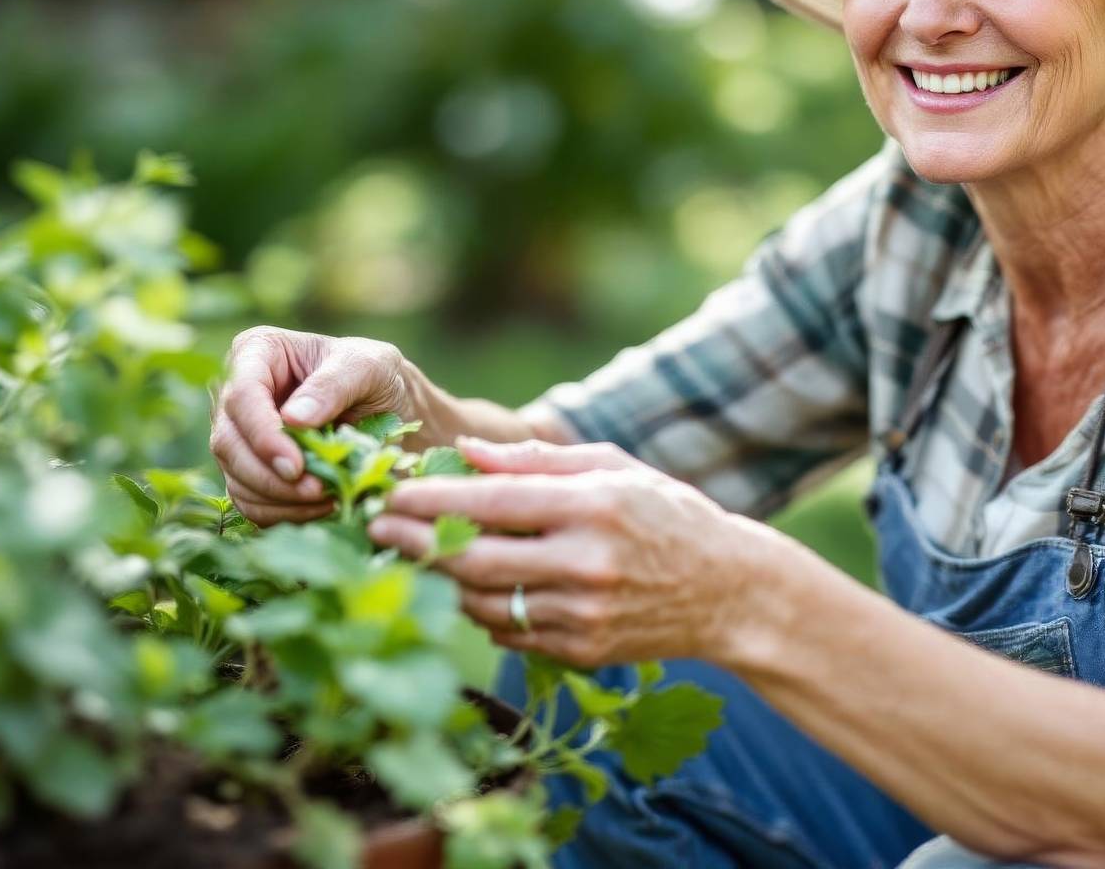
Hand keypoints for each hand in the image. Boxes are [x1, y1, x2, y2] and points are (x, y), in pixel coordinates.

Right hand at [209, 326, 413, 525]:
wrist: (392, 409)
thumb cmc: (377, 376)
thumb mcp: (369, 366)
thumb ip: (334, 385)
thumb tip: (293, 418)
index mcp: (258, 351)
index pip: (241, 395)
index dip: (263, 435)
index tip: (296, 465)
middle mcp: (239, 393)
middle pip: (228, 442)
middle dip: (269, 475)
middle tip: (316, 490)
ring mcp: (241, 435)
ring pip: (235, 476)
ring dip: (277, 499)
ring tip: (326, 499)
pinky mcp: (251, 469)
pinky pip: (250, 501)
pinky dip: (281, 513)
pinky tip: (319, 509)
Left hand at [367, 436, 752, 667]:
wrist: (731, 592)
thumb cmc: (668, 514)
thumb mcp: (613, 467)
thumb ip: (537, 460)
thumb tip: (467, 452)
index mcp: (592, 507)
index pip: (492, 503)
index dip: (431, 499)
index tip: (389, 493)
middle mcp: (585, 564)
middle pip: (473, 559)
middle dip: (414, 543)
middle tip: (374, 527)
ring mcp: (583, 614)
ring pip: (482, 602)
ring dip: (437, 579)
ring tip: (406, 554)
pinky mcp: (582, 651)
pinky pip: (510, 632)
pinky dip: (478, 608)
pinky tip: (462, 585)